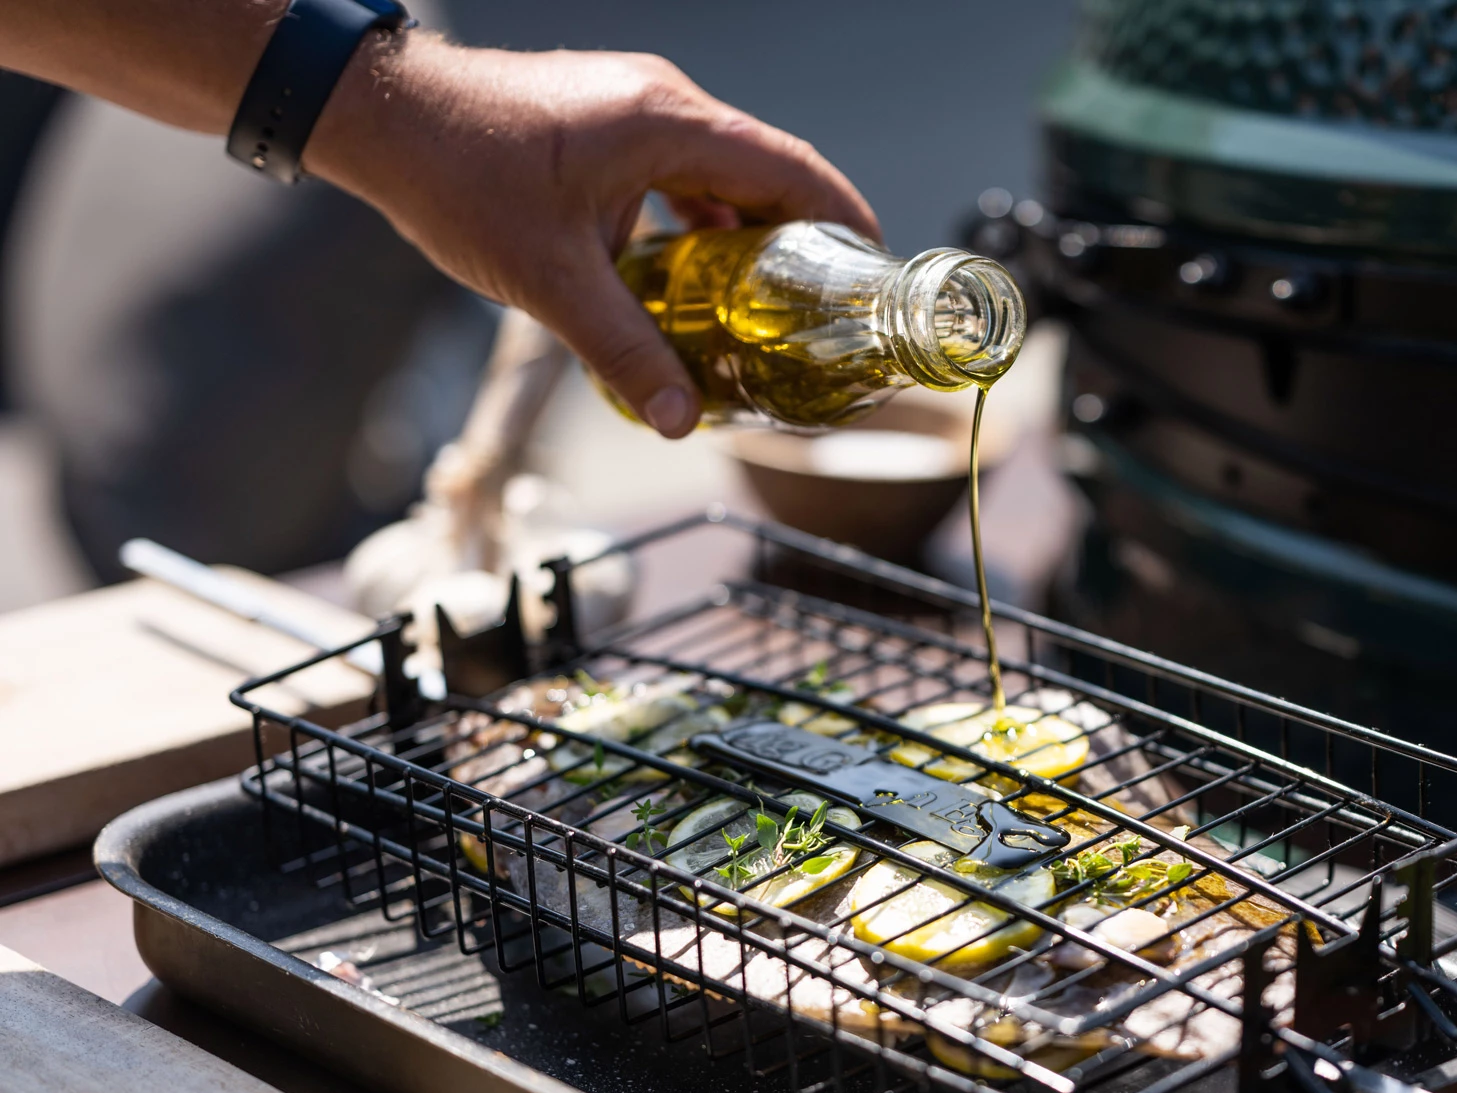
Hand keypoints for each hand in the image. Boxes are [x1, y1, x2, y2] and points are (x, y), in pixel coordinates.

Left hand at [308, 34, 879, 437]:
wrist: (376, 114)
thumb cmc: (457, 176)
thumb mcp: (550, 281)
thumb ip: (624, 351)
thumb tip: (680, 420)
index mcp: (668, 124)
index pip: (793, 170)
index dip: (846, 223)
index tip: (875, 277)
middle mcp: (663, 103)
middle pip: (766, 173)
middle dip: (802, 244)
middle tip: (826, 313)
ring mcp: (633, 107)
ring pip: (721, 175)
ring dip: (745, 239)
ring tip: (765, 311)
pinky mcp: (604, 122)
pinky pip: (679, 173)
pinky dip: (698, 225)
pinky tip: (689, 283)